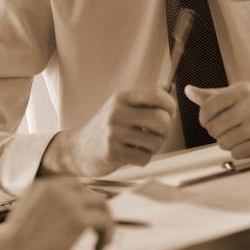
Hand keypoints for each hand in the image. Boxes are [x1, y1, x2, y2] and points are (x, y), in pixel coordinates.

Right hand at [0, 178, 113, 249]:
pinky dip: (106, 235)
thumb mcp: (28, 217)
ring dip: (105, 222)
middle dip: (96, 211)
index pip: (72, 184)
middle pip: (89, 192)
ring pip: (101, 203)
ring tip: (100, 242)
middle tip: (97, 230)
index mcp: (39, 186)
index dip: (83, 201)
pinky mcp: (78, 219)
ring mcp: (67, 202)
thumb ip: (45, 209)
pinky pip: (105, 221)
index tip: (86, 218)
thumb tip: (66, 219)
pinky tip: (97, 249)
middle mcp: (54, 188)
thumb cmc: (15, 248)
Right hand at [41, 85, 175, 176]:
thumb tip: (169, 90)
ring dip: (154, 147)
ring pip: (156, 142)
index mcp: (121, 97)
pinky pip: (144, 158)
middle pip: (161, 120)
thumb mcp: (121, 107)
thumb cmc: (107, 128)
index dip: (170, 105)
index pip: (156, 95)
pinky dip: (142, 159)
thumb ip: (144, 100)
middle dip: (165, 131)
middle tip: (157, 134)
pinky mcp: (112, 153)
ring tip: (142, 145)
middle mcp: (116, 112)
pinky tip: (131, 154)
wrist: (79, 149)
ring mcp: (113, 133)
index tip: (169, 113)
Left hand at [184, 81, 249, 158]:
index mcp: (241, 91)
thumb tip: (188, 91)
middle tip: (225, 129)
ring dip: (226, 142)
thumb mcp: (242, 90)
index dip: (204, 118)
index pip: (207, 108)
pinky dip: (238, 151)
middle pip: (214, 128)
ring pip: (224, 143)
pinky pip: (238, 154)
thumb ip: (213, 94)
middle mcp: (249, 106)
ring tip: (236, 136)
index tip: (209, 120)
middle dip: (215, 131)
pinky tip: (246, 143)